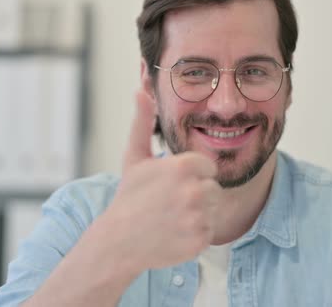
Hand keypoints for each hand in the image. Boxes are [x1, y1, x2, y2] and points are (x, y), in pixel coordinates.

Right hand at [104, 90, 220, 270]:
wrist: (118, 241)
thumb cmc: (129, 197)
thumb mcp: (135, 157)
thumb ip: (143, 122)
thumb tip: (140, 91)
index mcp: (183, 166)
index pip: (208, 167)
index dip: (191, 175)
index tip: (171, 185)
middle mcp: (194, 190)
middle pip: (213, 189)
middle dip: (196, 195)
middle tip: (170, 203)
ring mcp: (197, 217)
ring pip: (213, 210)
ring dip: (197, 214)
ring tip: (172, 217)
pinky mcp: (200, 240)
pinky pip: (209, 231)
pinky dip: (195, 235)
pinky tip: (174, 233)